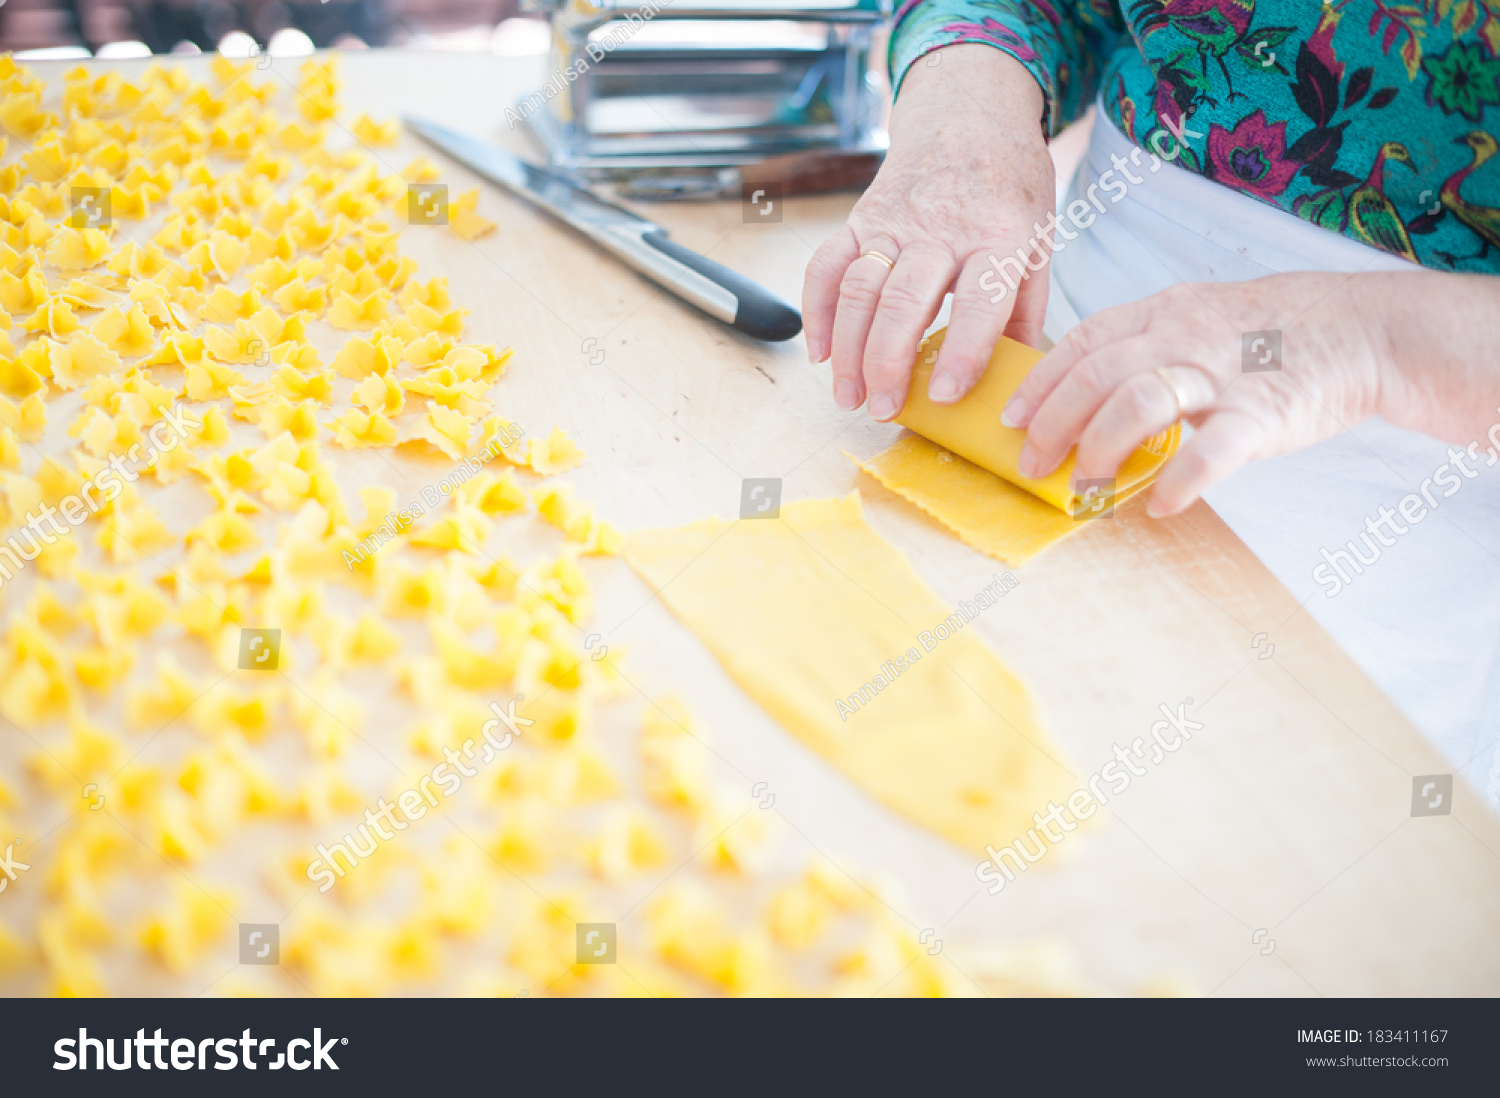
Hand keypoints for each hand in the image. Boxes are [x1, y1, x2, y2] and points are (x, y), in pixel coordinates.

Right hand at [802, 44, 1053, 420]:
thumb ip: (1027, 307)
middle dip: (887, 362)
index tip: (946, 396)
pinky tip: (820, 354)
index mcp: (999, 235)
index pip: (980, 301)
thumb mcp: (1040, 236)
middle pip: (904, 300)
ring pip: (859, 289)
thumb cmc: (1009, 182)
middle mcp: (942, 228)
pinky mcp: (860, 218)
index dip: (963, 352)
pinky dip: (816, 311)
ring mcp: (894, 222)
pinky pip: (826, 265)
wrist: (968, 108)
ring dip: (848, 349)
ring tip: (850, 396)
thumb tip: (1022, 376)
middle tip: (884, 409)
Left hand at [1000, 270, 1499, 516]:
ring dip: (1100, 447)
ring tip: (1084, 484)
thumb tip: (1079, 391)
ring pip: (1139, 401)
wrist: (1360, 330)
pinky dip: (1179, 480)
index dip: (1040, 381)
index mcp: (1162, 314)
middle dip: (1053, 423)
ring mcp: (1222, 373)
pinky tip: (1158, 505)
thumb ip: (1141, 346)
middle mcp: (1184, 337)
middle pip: (1097, 374)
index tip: (1008, 418)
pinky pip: (1213, 449)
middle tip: (1031, 464)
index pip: (1083, 341)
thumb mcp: (1195, 317)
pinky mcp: (1262, 412)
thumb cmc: (1266, 333)